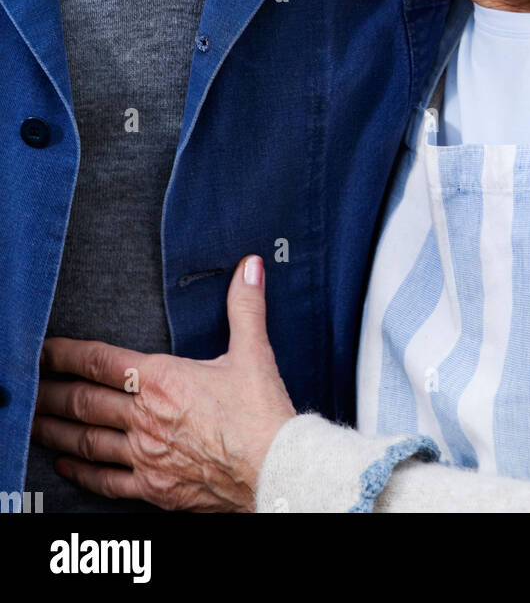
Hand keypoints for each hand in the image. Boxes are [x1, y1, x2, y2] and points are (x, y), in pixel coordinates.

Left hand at [31, 255, 294, 510]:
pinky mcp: (153, 488)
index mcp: (162, 379)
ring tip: (34, 421)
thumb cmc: (263, 414)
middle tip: (28, 386)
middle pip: (83, 401)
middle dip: (50, 391)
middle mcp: (145, 418)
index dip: (67, 354)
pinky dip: (81, 473)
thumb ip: (245, 306)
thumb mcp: (253, 352)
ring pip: (86, 440)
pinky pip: (105, 481)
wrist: (275, 470)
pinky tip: (67, 465)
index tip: (45, 350)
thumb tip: (249, 267)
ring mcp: (145, 456)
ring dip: (56, 429)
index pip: (100, 362)